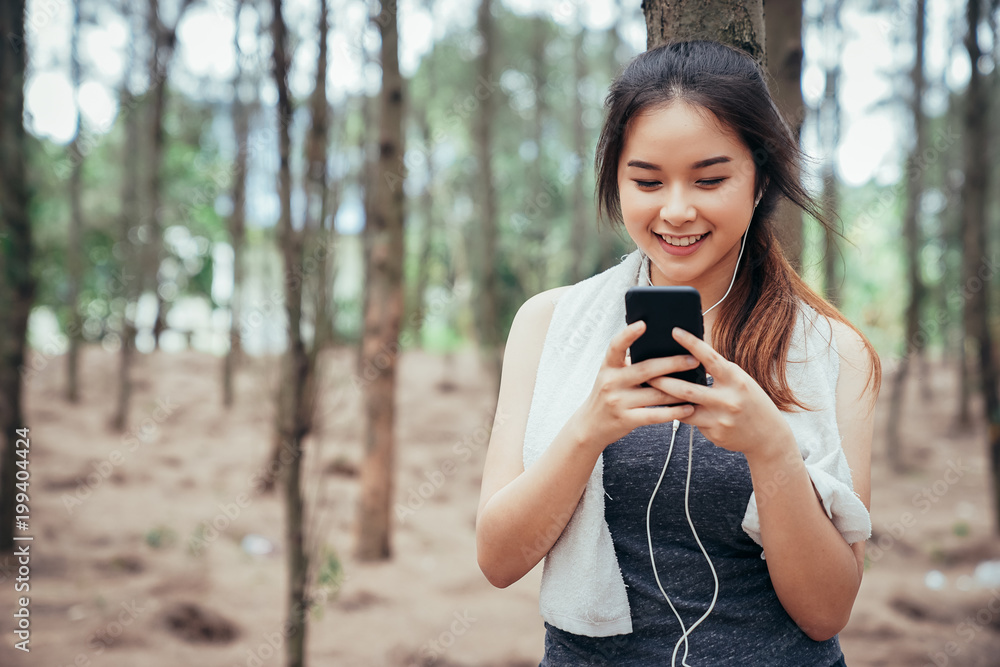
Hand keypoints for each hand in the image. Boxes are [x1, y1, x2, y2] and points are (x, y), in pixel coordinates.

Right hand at [570, 321, 696, 453]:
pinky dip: (674, 412)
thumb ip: (629, 363)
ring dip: (679, 390)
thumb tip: (661, 348)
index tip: (643, 324)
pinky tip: (688, 407)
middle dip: (672, 363)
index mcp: (608, 367)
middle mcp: (611, 382)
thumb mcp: (611, 375)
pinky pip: (655, 415)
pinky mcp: (626, 420)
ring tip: (697, 385)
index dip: (628, 334)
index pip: (616, 346)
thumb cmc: (607, 396)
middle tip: (693, 359)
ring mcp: (618, 402)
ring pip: (655, 394)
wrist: (591, 425)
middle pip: (646, 369)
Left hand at [648, 327, 792, 458]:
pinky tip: (670, 409)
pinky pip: (691, 421)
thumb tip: (690, 357)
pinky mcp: (714, 433)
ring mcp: (720, 418)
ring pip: (683, 408)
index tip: (674, 331)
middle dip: (662, 380)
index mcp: (736, 378)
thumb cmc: (751, 402)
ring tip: (648, 390)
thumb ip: (718, 372)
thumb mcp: (740, 381)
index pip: (709, 357)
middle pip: (687, 389)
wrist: (768, 436)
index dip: (691, 343)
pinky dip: (681, 413)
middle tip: (644, 372)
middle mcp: (728, 398)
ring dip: (664, 399)